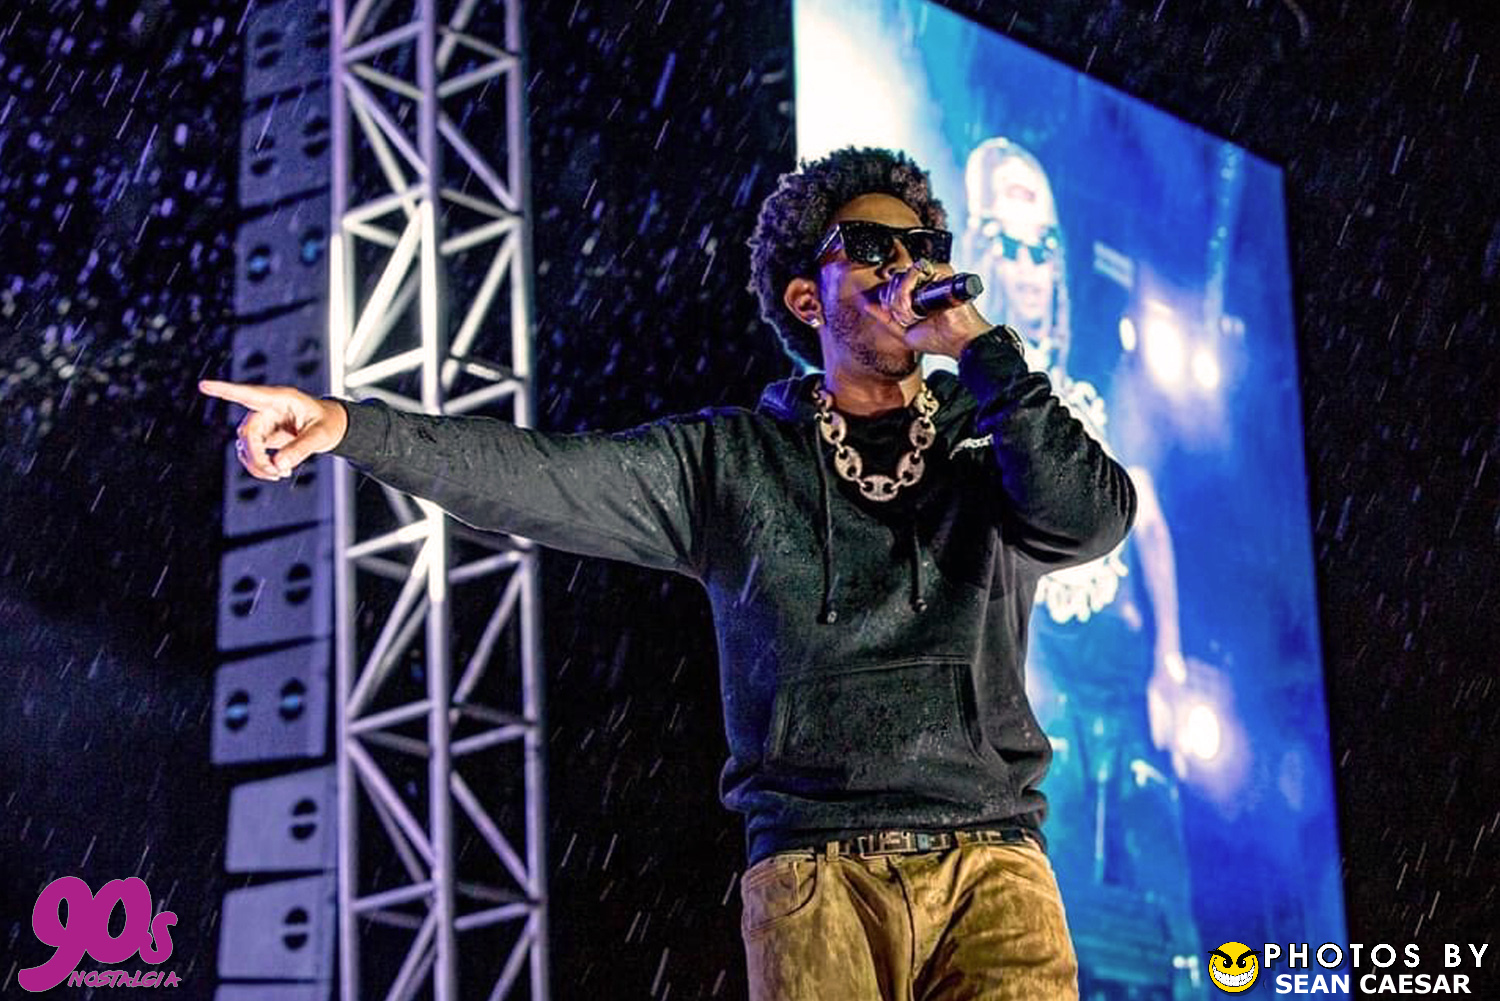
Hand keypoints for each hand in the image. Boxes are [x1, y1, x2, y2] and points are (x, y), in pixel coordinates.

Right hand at [199, 380, 347, 480]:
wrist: (332, 426)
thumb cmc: (328, 423)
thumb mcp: (321, 435)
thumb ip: (301, 449)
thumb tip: (278, 464)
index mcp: (281, 399)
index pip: (249, 394)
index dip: (226, 390)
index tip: (204, 385)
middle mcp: (267, 408)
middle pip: (248, 432)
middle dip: (257, 456)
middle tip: (277, 473)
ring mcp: (263, 422)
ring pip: (245, 445)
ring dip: (257, 464)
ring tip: (280, 474)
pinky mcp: (263, 435)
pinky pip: (250, 452)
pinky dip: (260, 466)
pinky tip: (278, 472)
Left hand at [879, 259, 993, 358]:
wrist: (957, 342)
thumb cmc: (938, 340)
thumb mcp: (904, 333)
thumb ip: (886, 320)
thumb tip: (867, 306)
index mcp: (916, 296)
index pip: (892, 287)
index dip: (888, 300)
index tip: (898, 317)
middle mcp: (925, 285)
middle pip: (895, 279)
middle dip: (894, 301)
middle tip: (906, 317)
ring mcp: (934, 278)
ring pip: (904, 274)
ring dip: (902, 296)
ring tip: (912, 314)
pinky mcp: (944, 274)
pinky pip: (920, 269)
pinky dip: (912, 286)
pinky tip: (917, 303)